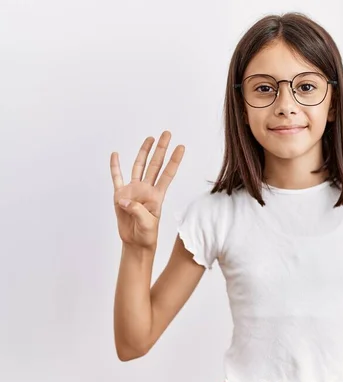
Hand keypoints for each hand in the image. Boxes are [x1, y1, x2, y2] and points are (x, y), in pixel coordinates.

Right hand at [110, 131, 184, 248]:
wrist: (135, 242)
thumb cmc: (146, 234)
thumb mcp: (147, 224)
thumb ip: (137, 211)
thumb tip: (124, 200)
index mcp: (157, 195)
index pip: (168, 173)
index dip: (174, 160)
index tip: (181, 146)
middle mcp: (146, 189)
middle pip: (155, 164)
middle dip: (161, 149)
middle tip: (167, 133)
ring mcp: (133, 190)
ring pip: (139, 166)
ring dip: (144, 152)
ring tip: (150, 138)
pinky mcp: (120, 195)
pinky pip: (117, 178)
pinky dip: (115, 166)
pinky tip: (116, 154)